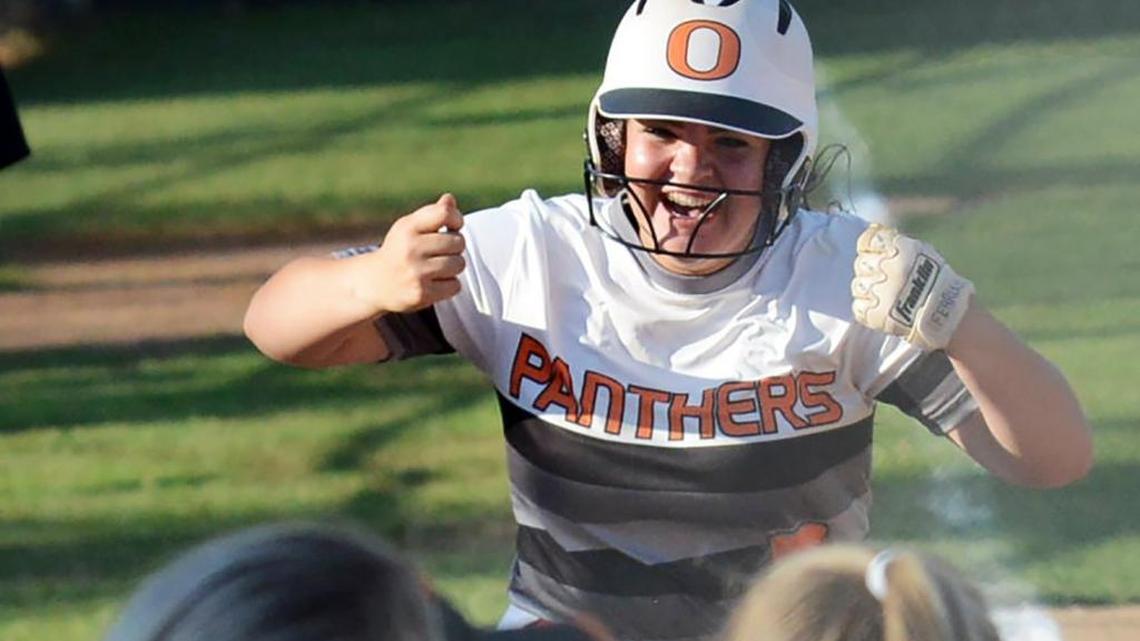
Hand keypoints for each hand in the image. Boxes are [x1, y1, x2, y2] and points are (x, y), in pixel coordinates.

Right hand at [372, 193, 465, 312]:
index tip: (453, 226)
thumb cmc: (398, 251)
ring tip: (437, 267)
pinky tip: (434, 282)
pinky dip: (449, 285)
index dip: (456, 219)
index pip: (445, 213)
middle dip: (455, 247)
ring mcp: (416, 272)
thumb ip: (432, 213)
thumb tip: (450, 199)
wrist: (374, 283)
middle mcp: (410, 248)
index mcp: (408, 227)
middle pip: (458, 242)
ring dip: (453, 266)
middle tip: (441, 251)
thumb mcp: (409, 227)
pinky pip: (455, 285)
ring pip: (459, 264)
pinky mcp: (421, 293)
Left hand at [851, 223, 973, 350]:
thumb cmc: (936, 279)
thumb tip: (873, 228)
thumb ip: (896, 241)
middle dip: (870, 270)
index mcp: (900, 250)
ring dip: (869, 290)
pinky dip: (868, 309)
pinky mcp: (875, 314)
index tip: (873, 253)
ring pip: (858, 286)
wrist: (947, 313)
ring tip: (886, 295)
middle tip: (885, 279)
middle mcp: (888, 269)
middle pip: (861, 263)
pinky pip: (859, 307)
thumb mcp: (922, 251)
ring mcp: (880, 292)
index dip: (868, 247)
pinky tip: (884, 308)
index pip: (867, 240)